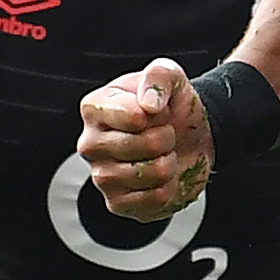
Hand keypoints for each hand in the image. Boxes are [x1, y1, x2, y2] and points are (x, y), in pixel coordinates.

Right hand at [77, 58, 211, 222]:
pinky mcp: (116, 203)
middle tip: (163, 133)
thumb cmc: (170, 107)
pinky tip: (160, 177)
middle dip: (166, 138)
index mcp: (95, 108)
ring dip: (168, 163)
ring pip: (147, 174)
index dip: (158, 114)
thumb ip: (159, 76)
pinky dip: (167, 188)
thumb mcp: (170, 76)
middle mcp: (90, 143)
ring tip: (161, 154)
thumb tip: (148, 105)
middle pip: (143, 144)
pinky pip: (151, 199)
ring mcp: (101, 176)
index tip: (158, 110)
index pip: (133, 115)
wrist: (188, 139)